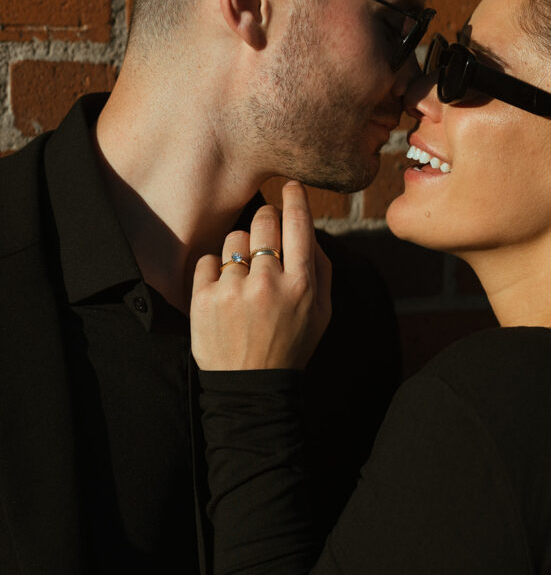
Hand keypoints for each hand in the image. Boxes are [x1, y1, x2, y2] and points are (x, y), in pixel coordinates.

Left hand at [191, 182, 331, 370]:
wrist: (252, 386)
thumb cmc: (291, 344)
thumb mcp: (322, 311)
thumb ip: (320, 268)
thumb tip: (308, 227)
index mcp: (301, 284)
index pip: (299, 224)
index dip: (295, 198)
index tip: (290, 187)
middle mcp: (268, 283)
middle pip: (263, 221)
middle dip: (266, 219)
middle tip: (265, 232)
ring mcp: (234, 290)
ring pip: (234, 239)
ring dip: (239, 252)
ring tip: (243, 279)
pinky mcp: (204, 299)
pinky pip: (208, 260)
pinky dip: (215, 271)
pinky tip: (224, 293)